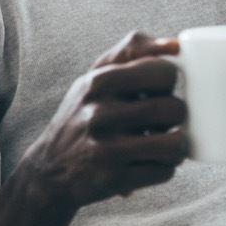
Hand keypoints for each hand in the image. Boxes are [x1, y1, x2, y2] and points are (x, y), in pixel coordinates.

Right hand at [17, 31, 187, 213]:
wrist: (49, 170)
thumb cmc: (84, 114)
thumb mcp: (98, 76)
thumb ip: (134, 50)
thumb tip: (175, 45)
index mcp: (99, 81)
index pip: (165, 72)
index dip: (168, 83)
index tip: (156, 91)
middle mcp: (99, 114)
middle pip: (175, 109)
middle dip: (176, 117)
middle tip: (161, 121)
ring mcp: (105, 149)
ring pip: (175, 144)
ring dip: (176, 146)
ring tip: (164, 144)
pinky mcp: (113, 180)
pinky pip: (165, 172)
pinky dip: (164, 168)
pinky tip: (150, 163)